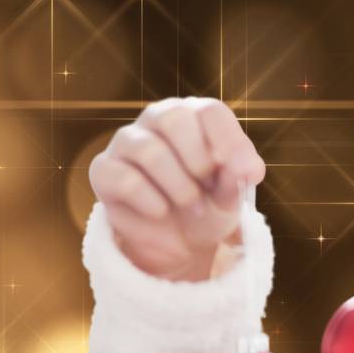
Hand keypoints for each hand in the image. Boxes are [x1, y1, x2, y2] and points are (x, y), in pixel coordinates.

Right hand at [89, 97, 266, 280]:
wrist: (179, 242)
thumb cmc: (209, 205)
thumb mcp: (231, 196)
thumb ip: (239, 178)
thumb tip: (249, 168)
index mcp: (194, 116)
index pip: (210, 111)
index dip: (229, 143)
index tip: (241, 175)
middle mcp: (157, 119)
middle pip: (173, 119)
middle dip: (197, 163)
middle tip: (206, 189)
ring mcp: (127, 142)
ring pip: (149, 151)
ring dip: (179, 188)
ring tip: (192, 206)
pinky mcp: (104, 170)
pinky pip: (125, 180)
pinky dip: (151, 202)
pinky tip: (160, 211)